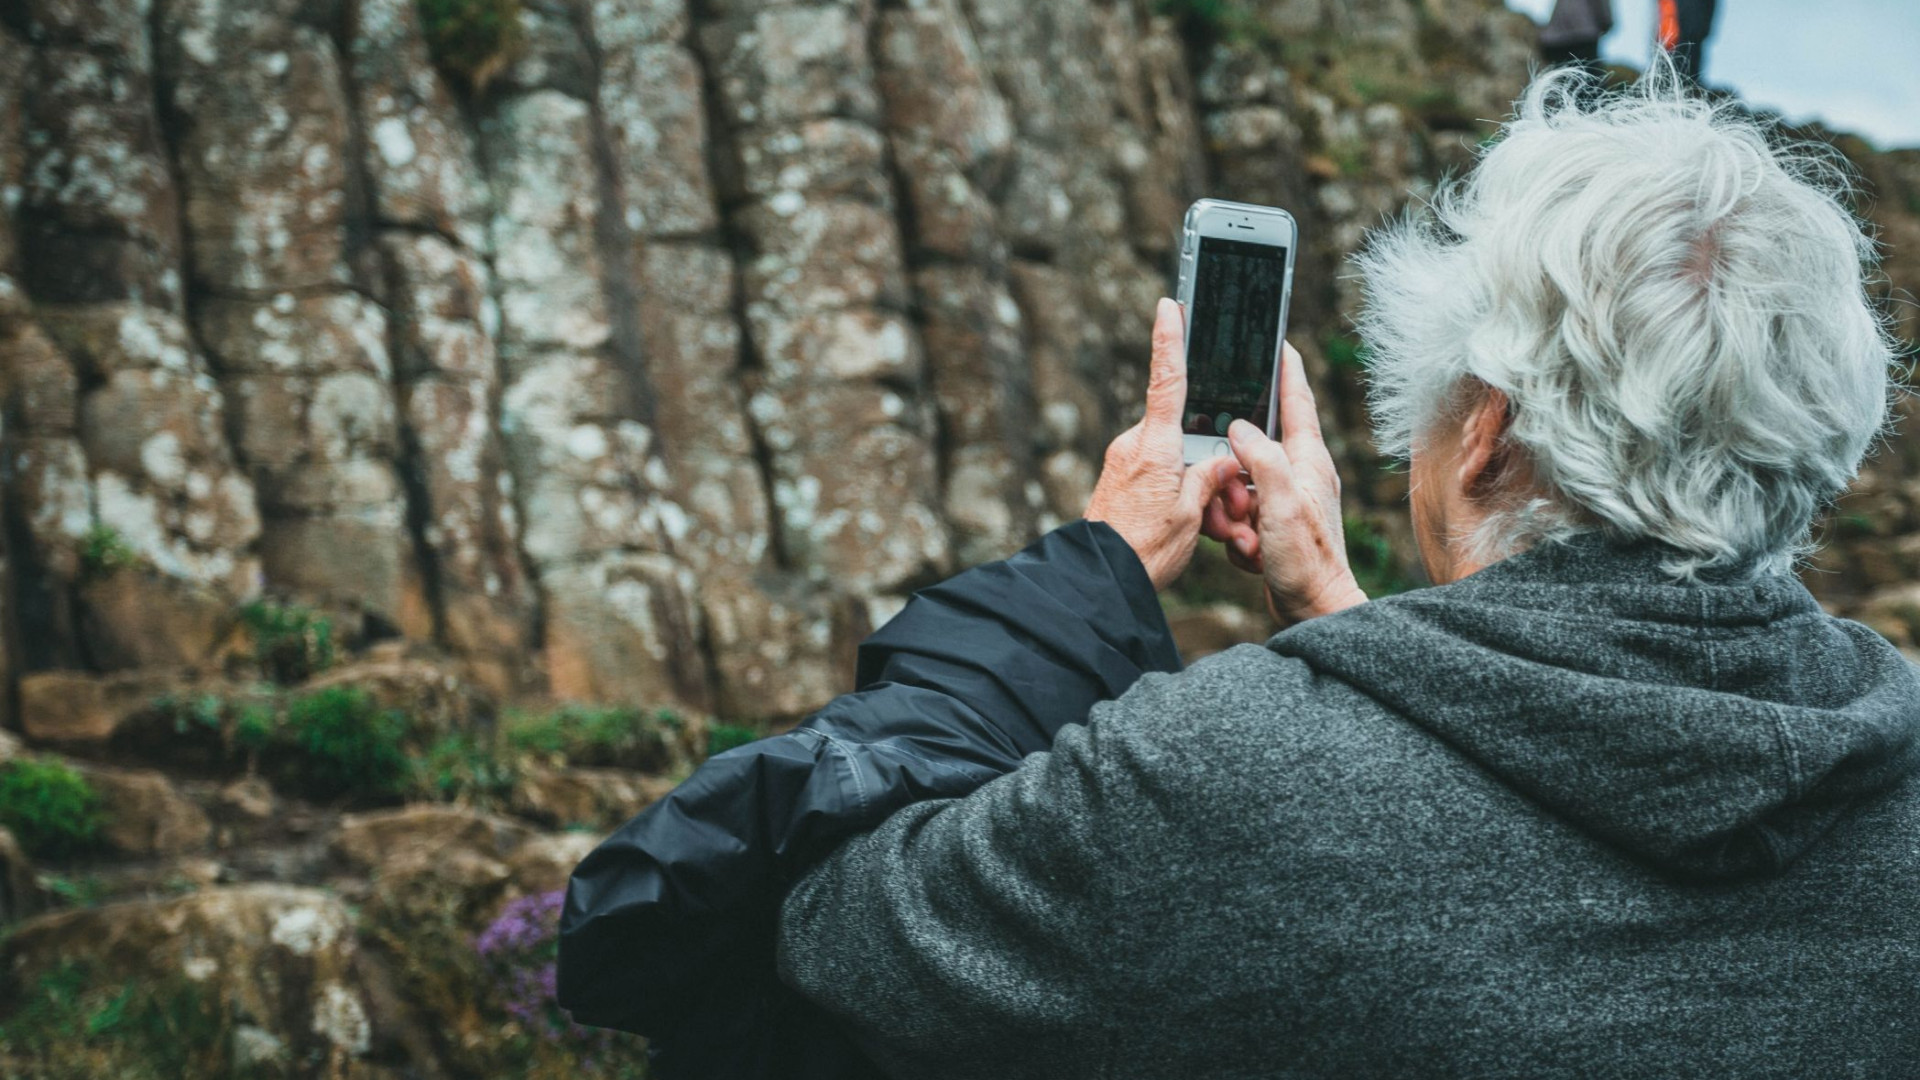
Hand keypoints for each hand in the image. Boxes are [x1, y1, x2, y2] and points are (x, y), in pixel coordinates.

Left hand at [1085, 298, 1238, 589]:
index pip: (1166, 379)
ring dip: (1194, 485)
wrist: (1097, 580)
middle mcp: (1134, 446)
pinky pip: (1157, 475)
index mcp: (1155, 446)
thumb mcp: (1190, 515)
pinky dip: (1177, 494)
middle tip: (1223, 503)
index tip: (1169, 305)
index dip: (1169, 339)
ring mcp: (1123, 462)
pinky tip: (1187, 526)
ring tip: (1205, 526)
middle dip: (1208, 459)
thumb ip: (1209, 479)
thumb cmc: (1143, 550)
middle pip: (1183, 431)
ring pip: (1173, 458)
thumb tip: (1221, 461)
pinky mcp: (1118, 480)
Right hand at [1200, 342, 1366, 627]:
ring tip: (1244, 535)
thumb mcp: (1282, 504)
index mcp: (1308, 460)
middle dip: (1232, 471)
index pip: (1296, 400)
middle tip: (1235, 502)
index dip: (1284, 368)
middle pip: (1252, 448)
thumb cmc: (1307, 561)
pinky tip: (1249, 551)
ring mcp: (1287, 500)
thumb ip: (1262, 459)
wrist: (1315, 611)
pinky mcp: (1275, 525)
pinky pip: (1241, 514)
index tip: (1276, 340)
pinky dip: (1237, 532)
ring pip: (1240, 483)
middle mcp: (1300, 475)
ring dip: (1231, 509)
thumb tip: (1239, 427)